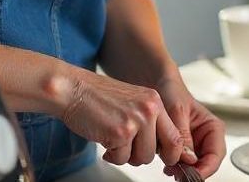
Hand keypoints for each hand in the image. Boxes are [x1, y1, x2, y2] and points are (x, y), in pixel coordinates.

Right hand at [52, 68, 187, 167]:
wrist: (73, 89)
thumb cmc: (96, 97)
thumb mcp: (132, 102)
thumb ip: (149, 120)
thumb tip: (163, 146)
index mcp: (154, 101)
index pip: (176, 136)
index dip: (171, 153)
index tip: (164, 158)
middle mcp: (149, 109)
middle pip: (161, 150)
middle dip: (143, 155)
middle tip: (127, 147)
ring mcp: (136, 120)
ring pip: (143, 158)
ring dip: (126, 155)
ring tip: (113, 138)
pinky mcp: (121, 132)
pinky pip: (122, 159)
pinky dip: (111, 155)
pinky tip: (103, 138)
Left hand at [156, 73, 225, 178]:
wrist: (157, 84)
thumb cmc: (172, 91)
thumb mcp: (177, 110)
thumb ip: (182, 134)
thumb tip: (189, 158)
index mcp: (213, 128)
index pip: (216, 155)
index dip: (205, 168)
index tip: (192, 175)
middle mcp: (206, 138)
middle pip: (205, 164)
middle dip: (192, 171)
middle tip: (177, 173)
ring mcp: (193, 144)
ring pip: (192, 166)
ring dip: (181, 169)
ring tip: (169, 167)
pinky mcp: (181, 148)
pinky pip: (180, 163)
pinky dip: (173, 165)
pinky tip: (166, 164)